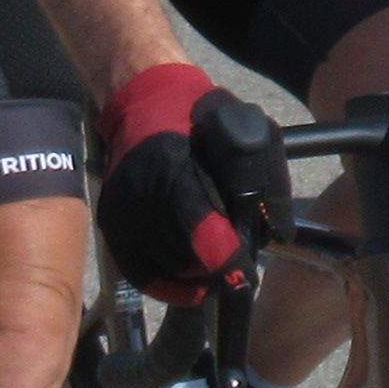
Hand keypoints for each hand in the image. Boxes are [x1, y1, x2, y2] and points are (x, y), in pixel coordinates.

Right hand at [94, 63, 288, 305]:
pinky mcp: (110, 224)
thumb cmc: (200, 115)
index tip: (246, 275)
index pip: (202, 232)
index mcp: (172, 170)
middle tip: (238, 265)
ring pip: (167, 268)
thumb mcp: (247, 131)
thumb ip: (266, 181)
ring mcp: (121, 213)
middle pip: (186, 258)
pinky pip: (141, 274)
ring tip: (218, 266)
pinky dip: (169, 287)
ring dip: (196, 275)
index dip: (228, 261)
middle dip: (217, 268)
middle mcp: (140, 196)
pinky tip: (194, 287)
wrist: (143, 100)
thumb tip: (278, 233)